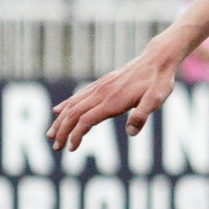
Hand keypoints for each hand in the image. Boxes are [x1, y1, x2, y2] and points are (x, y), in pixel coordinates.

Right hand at [48, 42, 180, 151]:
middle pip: (74, 114)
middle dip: (62, 131)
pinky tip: (59, 111)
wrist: (157, 59)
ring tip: (50, 134)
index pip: (86, 120)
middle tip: (55, 147)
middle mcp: (101, 93)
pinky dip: (66, 105)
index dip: (76, 135)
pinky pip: (79, 96)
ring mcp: (100, 87)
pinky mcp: (102, 83)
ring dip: (60, 120)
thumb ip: (142, 115)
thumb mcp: (156, 100)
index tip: (70, 148)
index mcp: (112, 101)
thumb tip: (131, 133)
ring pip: (73, 105)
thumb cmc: (159, 81)